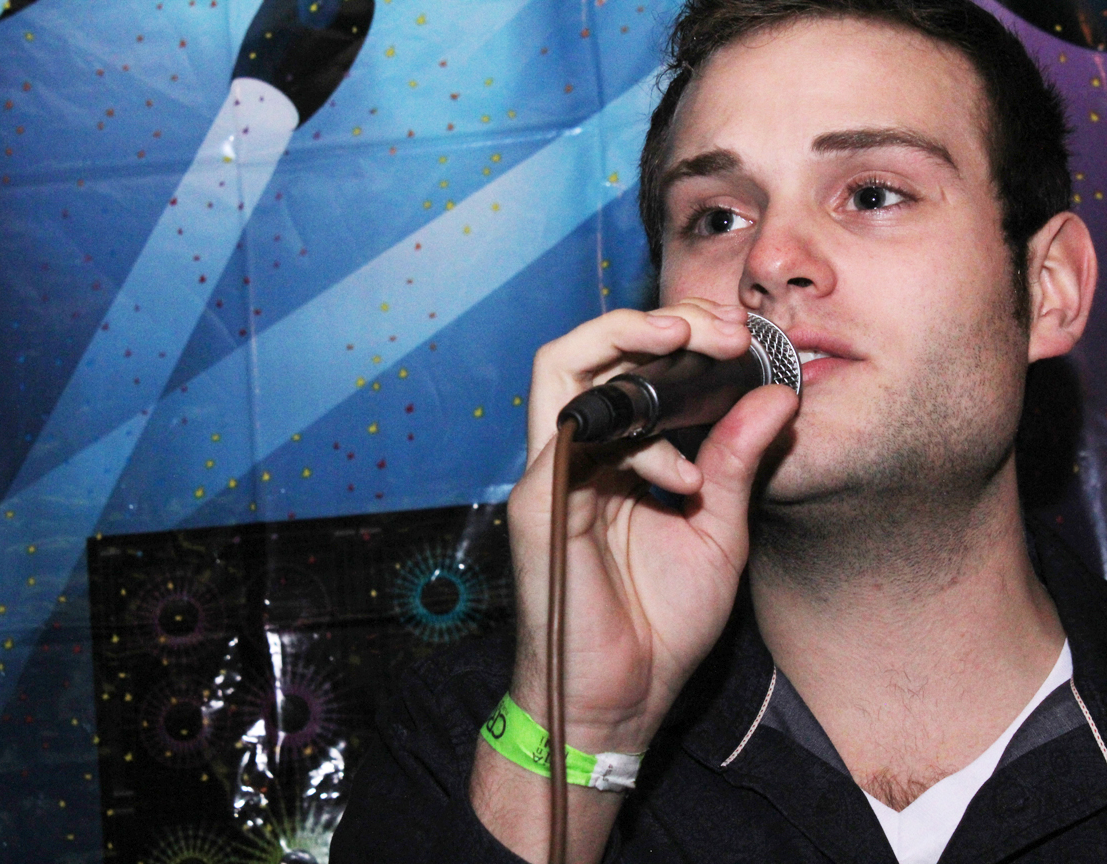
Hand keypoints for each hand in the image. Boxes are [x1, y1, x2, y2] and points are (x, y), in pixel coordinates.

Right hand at [506, 300, 798, 752]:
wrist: (623, 698)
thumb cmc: (662, 623)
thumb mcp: (719, 529)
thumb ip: (738, 460)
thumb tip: (778, 394)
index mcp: (617, 457)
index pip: (630, 364)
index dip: (683, 334)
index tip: (746, 340)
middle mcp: (579, 454)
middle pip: (595, 348)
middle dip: (662, 322)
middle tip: (727, 331)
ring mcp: (552, 473)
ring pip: (560, 363)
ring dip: (627, 337)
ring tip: (691, 342)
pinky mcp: (538, 502)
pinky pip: (564, 428)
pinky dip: (631, 434)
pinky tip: (680, 475)